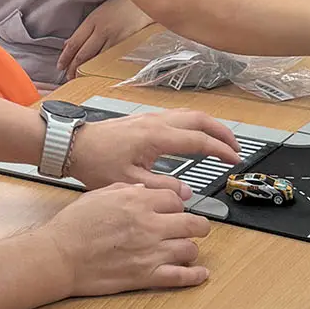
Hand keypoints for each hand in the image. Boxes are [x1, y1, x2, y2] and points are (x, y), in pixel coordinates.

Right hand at [43, 184, 210, 294]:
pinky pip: (181, 277)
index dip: (177, 205)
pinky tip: (201, 273)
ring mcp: (151, 252)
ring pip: (190, 249)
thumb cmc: (73, 226)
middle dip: (197, 225)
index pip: (175, 200)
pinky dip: (195, 276)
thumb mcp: (98, 194)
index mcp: (137, 201)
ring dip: (190, 248)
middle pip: (192, 223)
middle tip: (197, 227)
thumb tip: (142, 189)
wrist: (59, 255)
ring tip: (187, 248)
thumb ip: (125, 189)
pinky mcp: (146, 276)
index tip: (175, 209)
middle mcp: (149, 225)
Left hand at [57, 0, 153, 79]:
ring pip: (95, 59)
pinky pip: (109, 60)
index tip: (60, 66)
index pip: (75, 42)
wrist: (143, 5)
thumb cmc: (121, 7)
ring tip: (79, 78)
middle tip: (68, 76)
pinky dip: (101, 68)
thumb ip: (84, 29)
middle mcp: (101, 30)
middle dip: (73, 67)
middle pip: (83, 53)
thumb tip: (69, 44)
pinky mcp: (125, 45)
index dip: (65, 56)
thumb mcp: (98, 13)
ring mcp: (114, 38)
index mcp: (93, 21)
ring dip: (85, 70)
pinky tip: (96, 73)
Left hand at [68, 110, 241, 194]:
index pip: (198, 140)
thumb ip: (162, 188)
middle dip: (221, 132)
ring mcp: (150, 117)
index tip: (234, 159)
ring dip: (208, 125)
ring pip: (188, 114)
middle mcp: (156, 121)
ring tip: (220, 141)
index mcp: (156, 137)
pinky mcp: (143, 119)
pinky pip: (177, 116)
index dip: (220, 149)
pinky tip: (194, 135)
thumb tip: (185, 194)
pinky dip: (193, 123)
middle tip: (235, 147)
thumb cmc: (96, 162)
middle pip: (199, 119)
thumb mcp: (131, 183)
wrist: (74, 145)